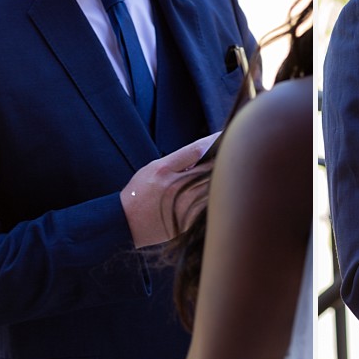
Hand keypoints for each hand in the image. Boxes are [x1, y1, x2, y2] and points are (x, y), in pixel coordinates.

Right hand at [121, 132, 219, 247]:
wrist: (126, 223)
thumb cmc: (139, 194)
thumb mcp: (153, 169)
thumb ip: (178, 160)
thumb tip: (205, 152)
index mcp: (164, 169)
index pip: (197, 149)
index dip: (214, 141)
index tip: (225, 136)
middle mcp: (175, 185)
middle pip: (211, 168)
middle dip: (223, 161)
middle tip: (232, 155)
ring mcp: (184, 205)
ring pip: (214, 188)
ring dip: (223, 181)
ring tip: (230, 176)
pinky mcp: (189, 221)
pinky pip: (211, 207)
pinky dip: (218, 200)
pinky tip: (221, 197)